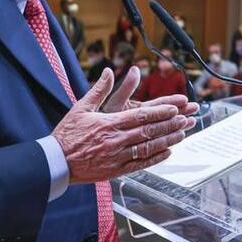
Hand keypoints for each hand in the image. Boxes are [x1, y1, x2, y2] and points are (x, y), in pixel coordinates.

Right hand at [53, 69, 193, 183]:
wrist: (56, 161)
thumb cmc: (67, 134)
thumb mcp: (81, 107)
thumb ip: (99, 89)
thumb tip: (108, 71)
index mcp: (109, 123)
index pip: (141, 115)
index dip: (160, 112)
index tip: (175, 108)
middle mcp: (116, 139)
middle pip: (149, 130)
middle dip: (170, 124)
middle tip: (186, 119)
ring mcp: (117, 156)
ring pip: (148, 147)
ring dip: (167, 140)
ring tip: (182, 134)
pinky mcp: (116, 170)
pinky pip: (140, 164)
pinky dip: (156, 158)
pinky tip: (167, 152)